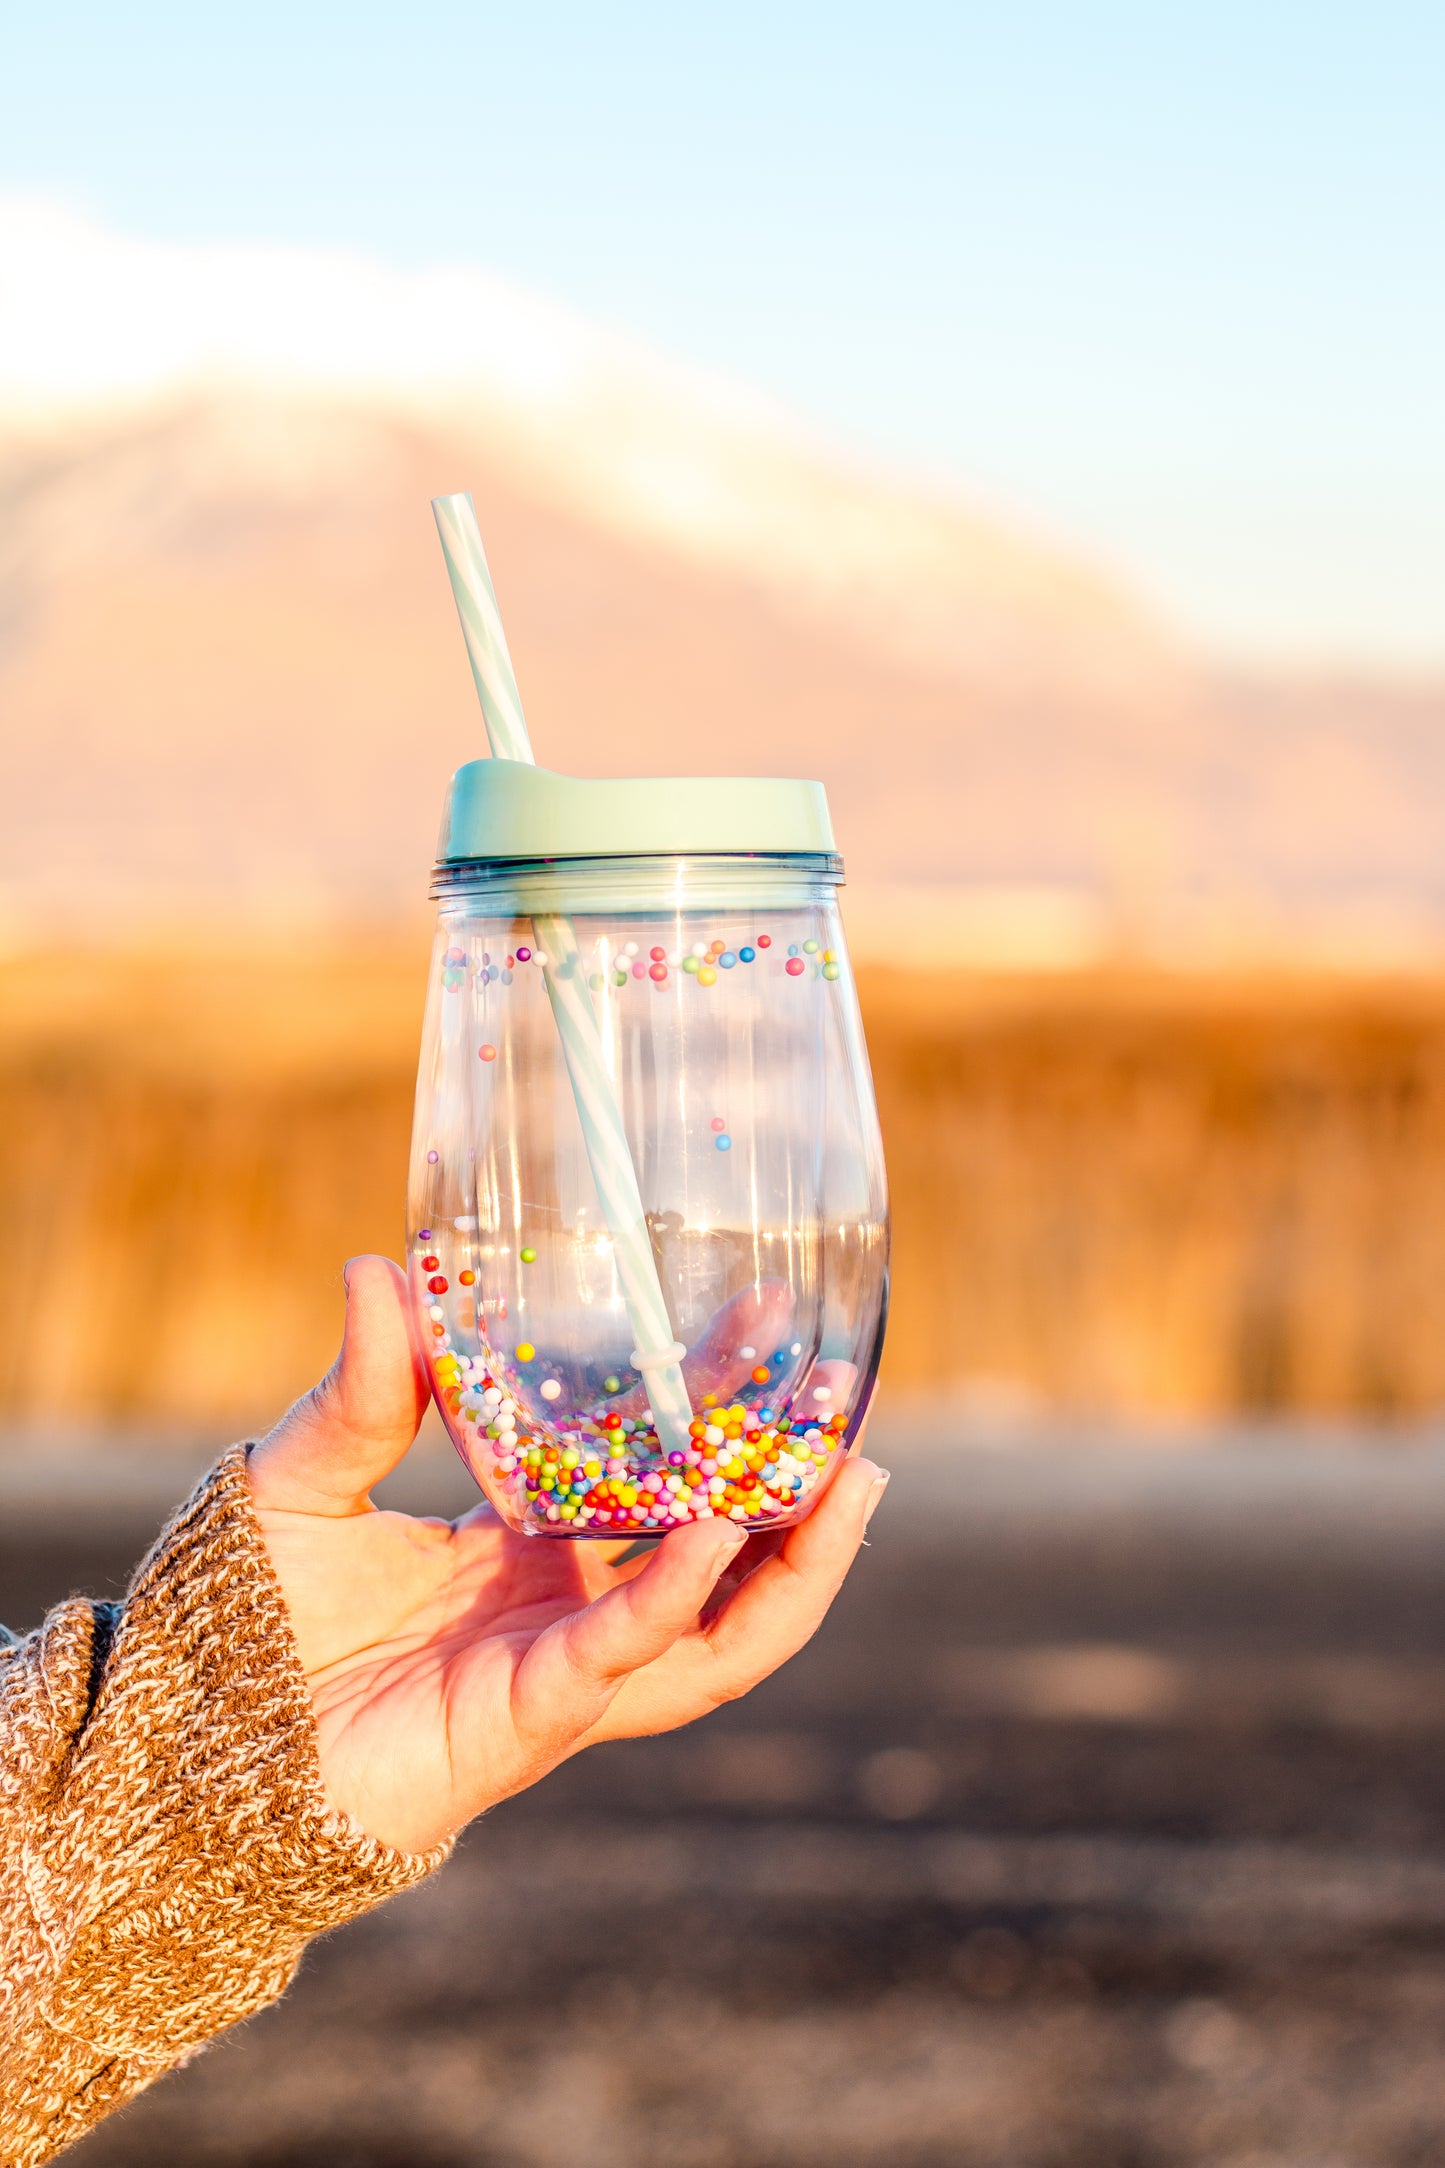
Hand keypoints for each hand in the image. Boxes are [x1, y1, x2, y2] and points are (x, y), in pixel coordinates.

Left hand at [247, 1257, 888, 1853]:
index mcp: (532, 1549)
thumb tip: (379, 1267)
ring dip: (791, 1563)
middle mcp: (567, 1610)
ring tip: (847, 1478)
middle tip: (851, 1410)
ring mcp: (560, 1671)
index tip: (764, 1321)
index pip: (658, 1474)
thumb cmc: (247, 1612)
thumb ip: (365, 1387)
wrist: (192, 1736)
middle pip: (723, 1561)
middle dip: (797, 1494)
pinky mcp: (531, 1718)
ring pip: (718, 1632)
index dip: (719, 1407)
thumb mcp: (311, 1472)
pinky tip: (716, 1527)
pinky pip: (627, 1656)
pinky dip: (676, 1596)